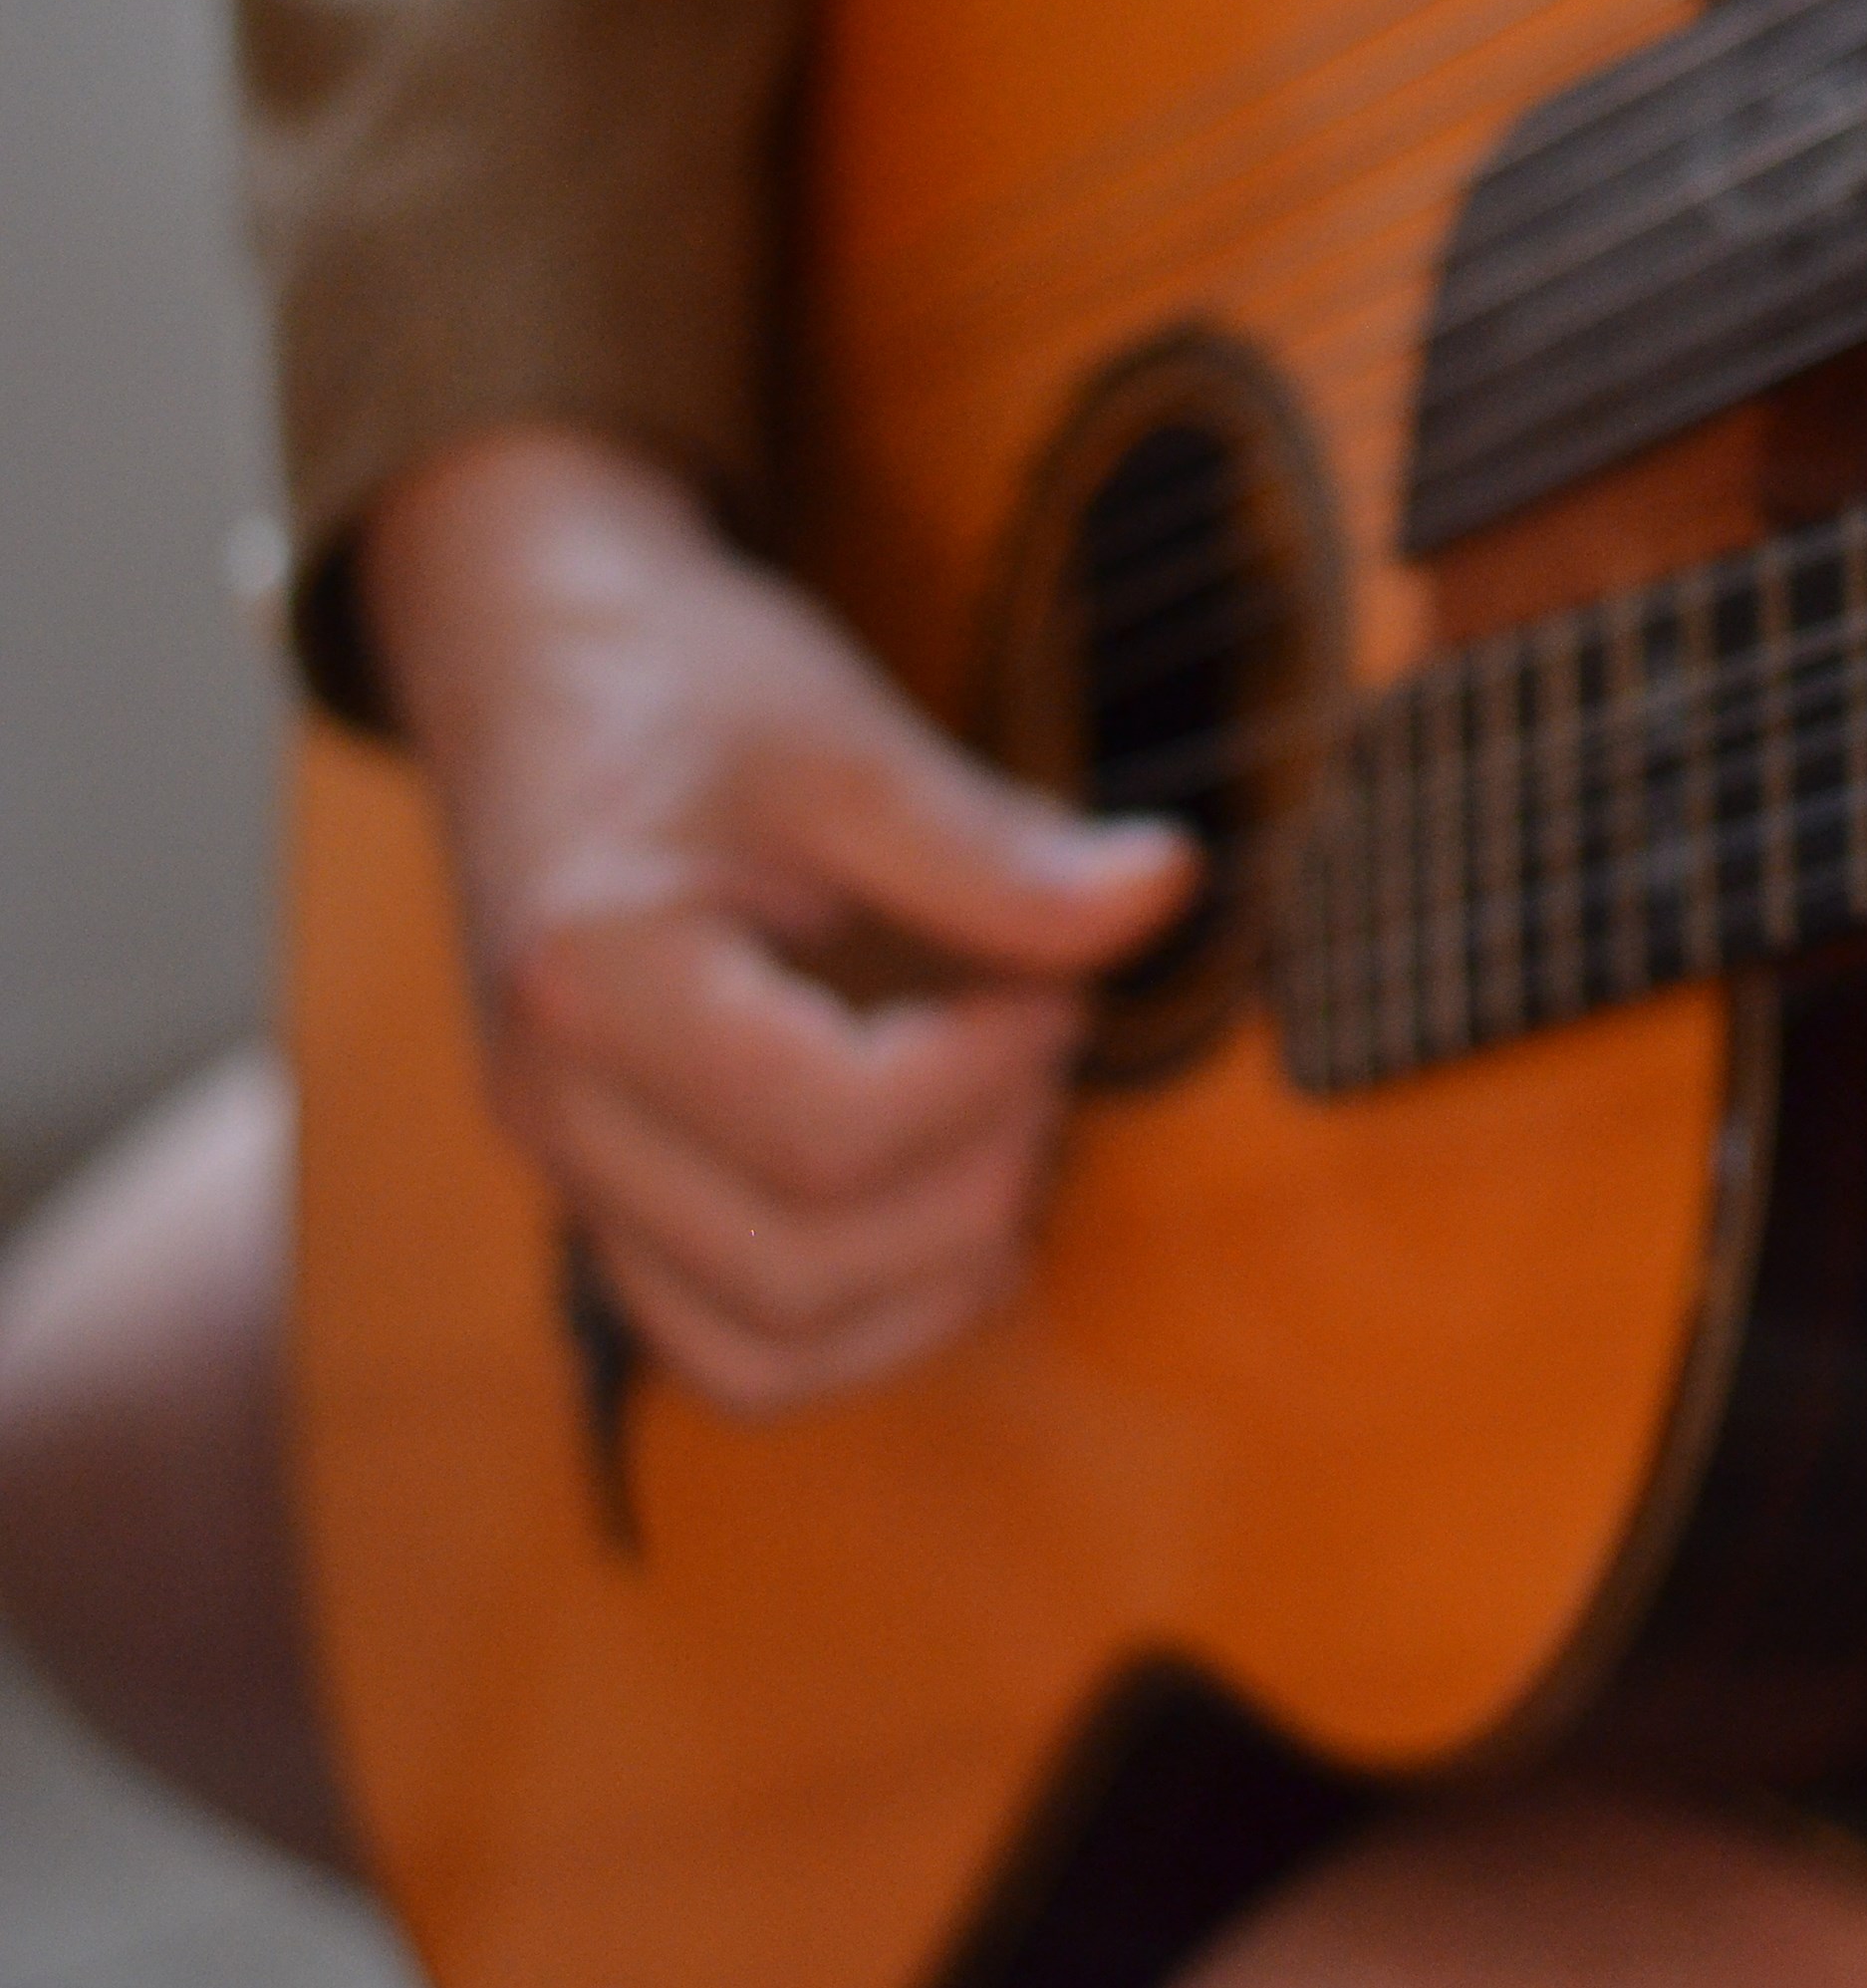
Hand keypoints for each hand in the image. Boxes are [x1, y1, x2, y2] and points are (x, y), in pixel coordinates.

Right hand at [365, 426, 1193, 1411]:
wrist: (549, 670)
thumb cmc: (691, 692)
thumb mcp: (848, 738)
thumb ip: (997, 849)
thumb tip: (1165, 891)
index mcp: (590, 984)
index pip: (830, 1129)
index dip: (994, 1072)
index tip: (1060, 977)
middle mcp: (553, 1111)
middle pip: (801, 1262)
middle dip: (979, 1172)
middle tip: (1043, 1035)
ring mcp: (572, 1174)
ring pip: (765, 1350)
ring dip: (935, 1272)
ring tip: (1005, 1121)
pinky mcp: (616, 1202)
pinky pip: (738, 1349)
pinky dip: (871, 1319)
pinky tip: (958, 1203)